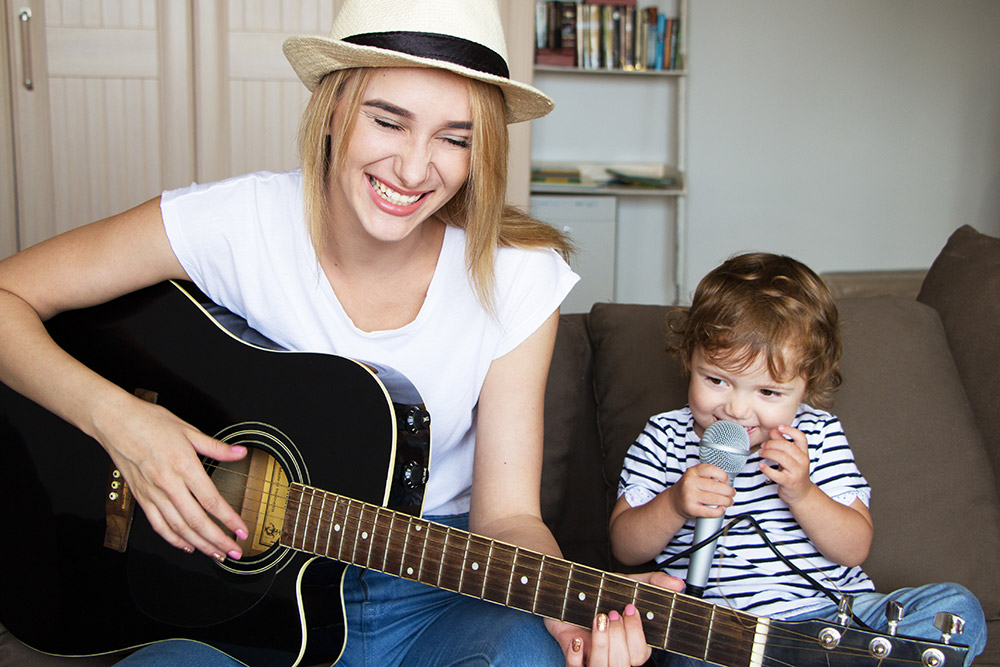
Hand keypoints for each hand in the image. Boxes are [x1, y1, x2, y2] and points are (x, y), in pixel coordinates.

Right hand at [98, 393, 248, 559]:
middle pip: (197, 521)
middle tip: (234, 551)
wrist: (115, 422)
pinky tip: (187, 545)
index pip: (212, 500)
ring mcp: (153, 493)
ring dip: (199, 544)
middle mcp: (168, 484)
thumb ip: (216, 447)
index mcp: (184, 466)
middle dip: (218, 539)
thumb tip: (239, 453)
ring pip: (179, 527)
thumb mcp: (188, 430)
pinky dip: (173, 539)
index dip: (229, 519)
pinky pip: (159, 525)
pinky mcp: (141, 498)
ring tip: (216, 553)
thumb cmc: (149, 422)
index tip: (241, 530)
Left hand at [548, 571, 682, 665]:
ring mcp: (594, 659)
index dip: (636, 634)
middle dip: (618, 637)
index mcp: (631, 644)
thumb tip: (678, 584)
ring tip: (597, 619)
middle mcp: (615, 655)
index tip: (628, 609)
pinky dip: (576, 656)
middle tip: (610, 612)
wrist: (568, 590)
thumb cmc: (602, 591)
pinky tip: (577, 639)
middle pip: (624, 663)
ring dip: (600, 643)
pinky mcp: (573, 658)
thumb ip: (653, 583)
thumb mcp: (628, 583)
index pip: (641, 654)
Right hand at [669, 463, 734, 519]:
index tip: (726, 480)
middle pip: (715, 486)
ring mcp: (690, 496)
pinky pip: (710, 511)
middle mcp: (690, 482)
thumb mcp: (695, 476)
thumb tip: (727, 482)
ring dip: (726, 501)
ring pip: (715, 499)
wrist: (674, 501)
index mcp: (693, 472)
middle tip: (732, 493)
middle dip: (728, 491)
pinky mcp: (691, 509)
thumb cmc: (689, 488)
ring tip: (729, 501)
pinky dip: (719, 511)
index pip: (711, 470)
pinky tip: (721, 509)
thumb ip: (708, 476)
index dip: (722, 475)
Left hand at [758, 424, 812, 503]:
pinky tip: (761, 466)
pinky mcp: (789, 482)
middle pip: (787, 446)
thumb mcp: (791, 457)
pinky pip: (777, 474)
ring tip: (761, 453)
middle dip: (772, 443)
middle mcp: (802, 461)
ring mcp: (796, 472)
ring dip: (768, 453)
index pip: (801, 438)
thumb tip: (774, 430)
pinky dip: (767, 469)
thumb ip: (783, 443)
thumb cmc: (794, 473)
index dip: (790, 430)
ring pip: (782, 458)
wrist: (801, 494)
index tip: (779, 427)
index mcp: (804, 453)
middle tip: (764, 445)